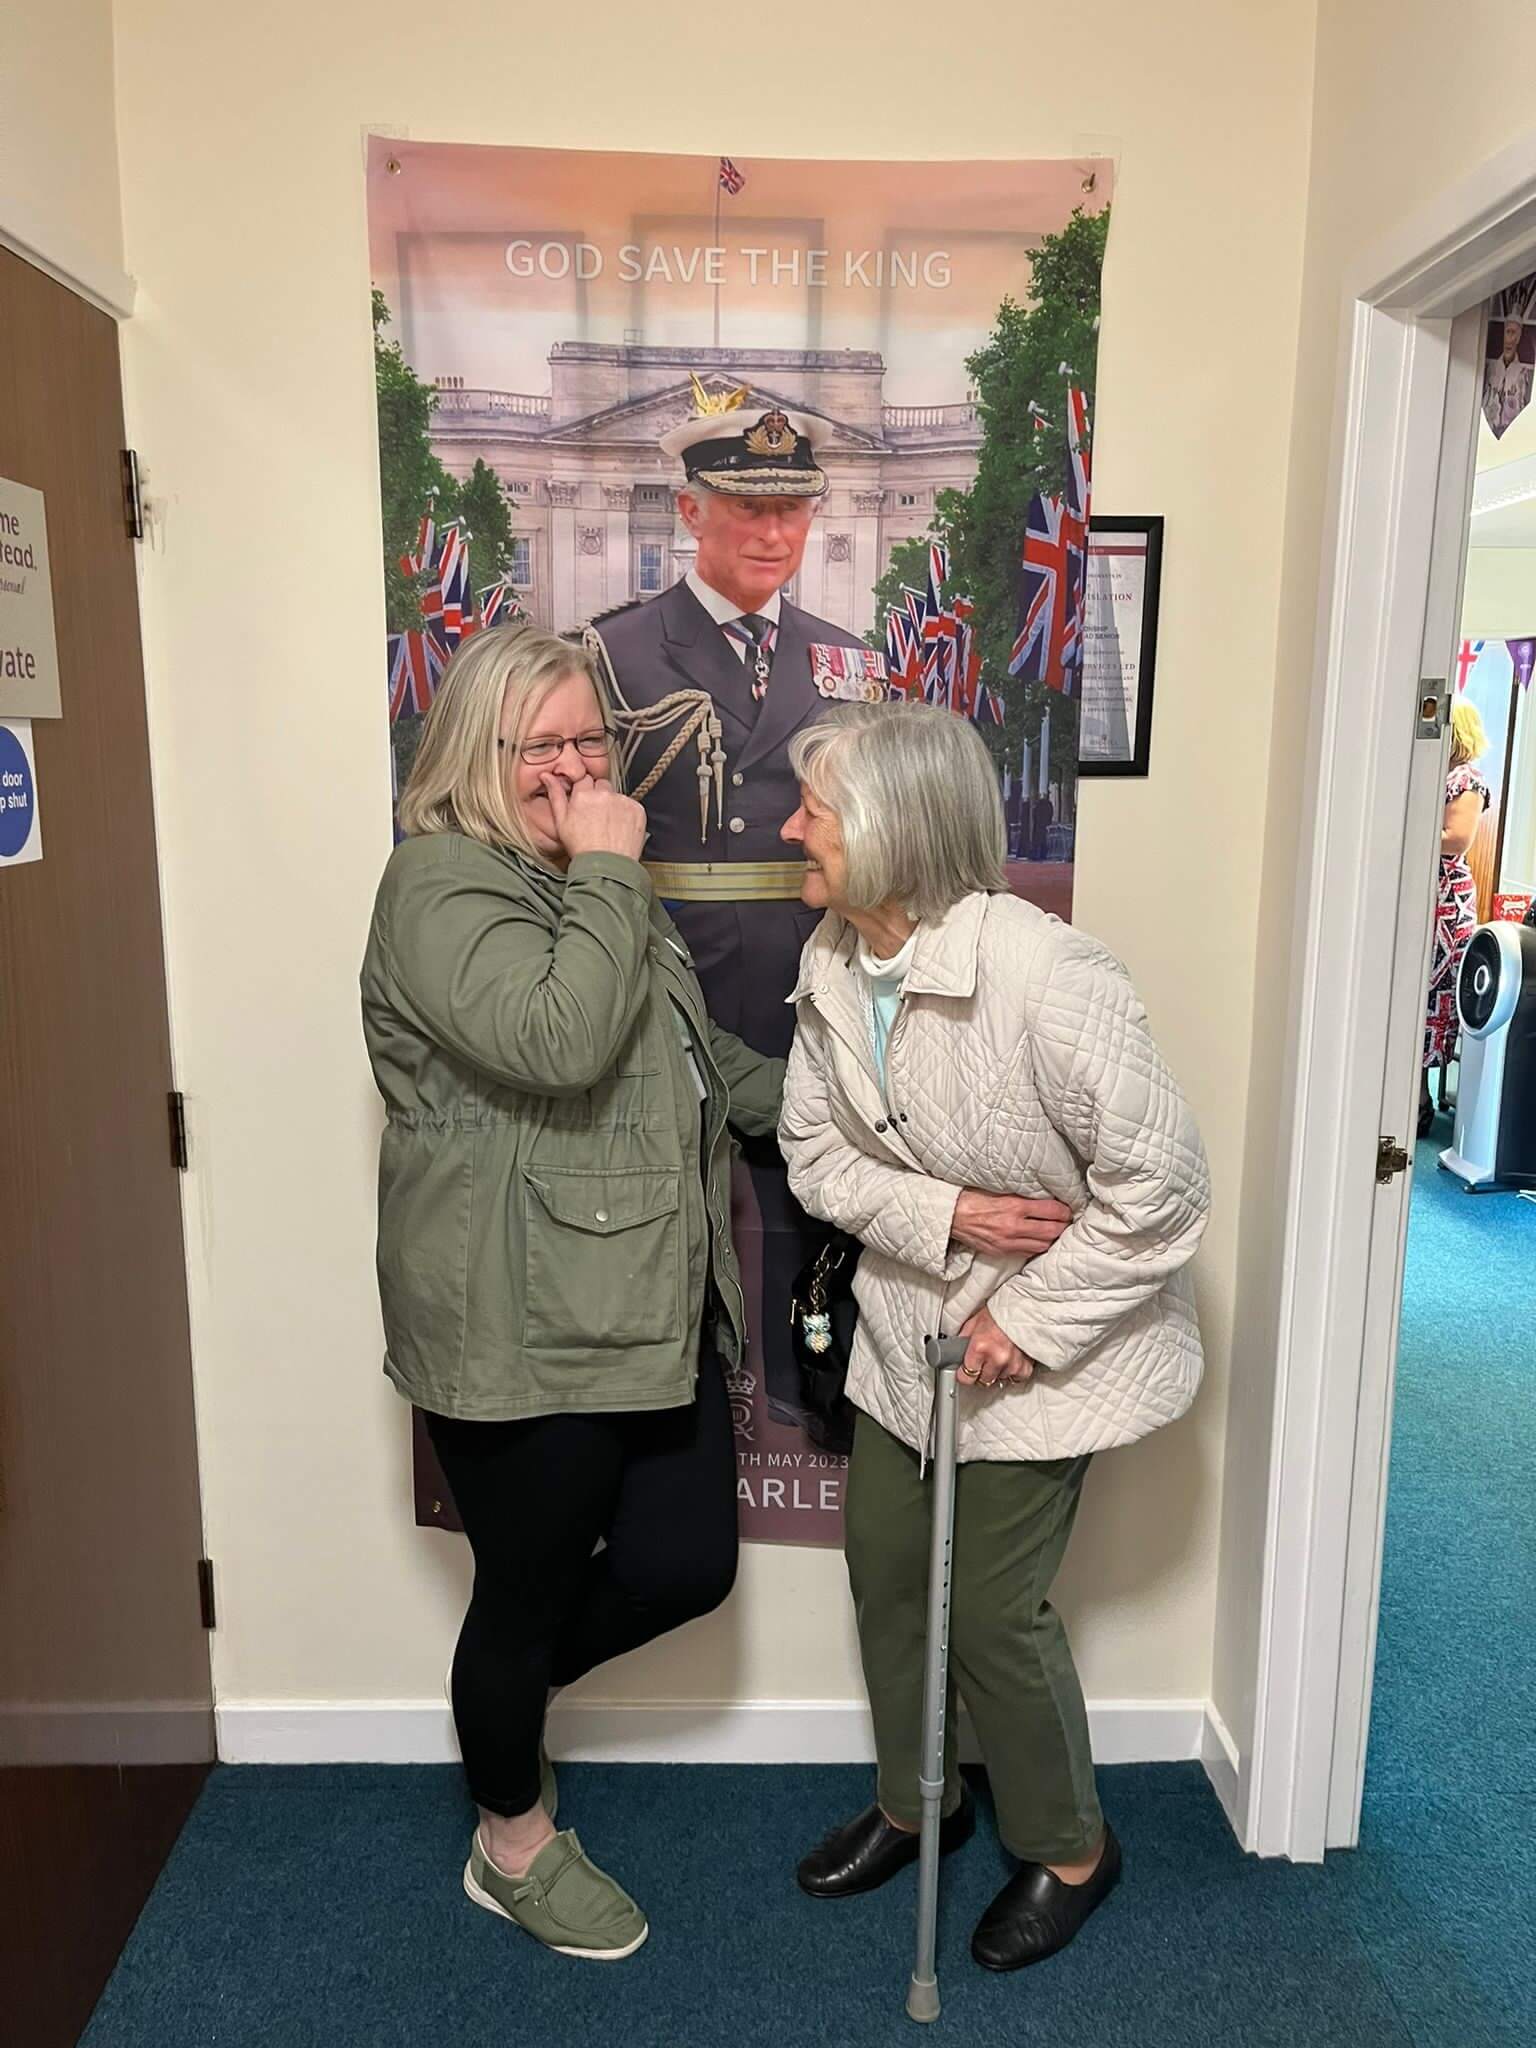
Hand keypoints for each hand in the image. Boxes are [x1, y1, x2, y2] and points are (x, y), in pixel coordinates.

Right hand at [542, 775, 647, 861]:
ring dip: (614, 805)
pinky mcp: (637, 809)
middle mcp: (604, 794)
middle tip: (597, 816)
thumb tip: (547, 775)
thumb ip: (555, 795)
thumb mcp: (561, 822)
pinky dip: (627, 814)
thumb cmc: (582, 848)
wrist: (607, 867)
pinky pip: (631, 805)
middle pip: (602, 785)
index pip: (584, 779)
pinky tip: (620, 828)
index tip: (585, 802)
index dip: (585, 790)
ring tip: (608, 826)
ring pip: (617, 795)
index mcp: (583, 795)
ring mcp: (622, 801)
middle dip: (599, 796)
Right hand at [950, 1190, 1071, 1257]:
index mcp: (1014, 1206)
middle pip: (1051, 1230)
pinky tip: (1038, 1241)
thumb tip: (1042, 1198)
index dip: (1064, 1210)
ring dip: (1052, 1239)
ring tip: (1055, 1232)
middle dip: (1063, 1226)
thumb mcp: (998, 1190)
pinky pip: (1027, 1252)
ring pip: (1042, 1245)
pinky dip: (1036, 1247)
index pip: (1051, 1210)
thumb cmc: (972, 1199)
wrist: (951, 1216)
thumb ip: (1021, 1196)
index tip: (1068, 1209)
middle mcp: (1014, 1226)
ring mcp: (1008, 1242)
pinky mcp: (1001, 1251)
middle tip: (1067, 1221)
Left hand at [957, 1304, 1033, 1389]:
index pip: (966, 1377)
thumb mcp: (973, 1323)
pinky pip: (1016, 1378)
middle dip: (981, 1372)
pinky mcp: (1026, 1365)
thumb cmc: (997, 1313)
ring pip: (1000, 1379)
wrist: (1021, 1307)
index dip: (964, 1374)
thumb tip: (954, 1354)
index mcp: (980, 1347)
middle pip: (983, 1380)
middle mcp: (996, 1357)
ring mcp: (1012, 1363)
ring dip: (998, 1371)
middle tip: (983, 1360)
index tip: (964, 1372)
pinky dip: (1013, 1372)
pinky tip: (1010, 1361)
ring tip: (998, 1356)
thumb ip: (963, 1341)